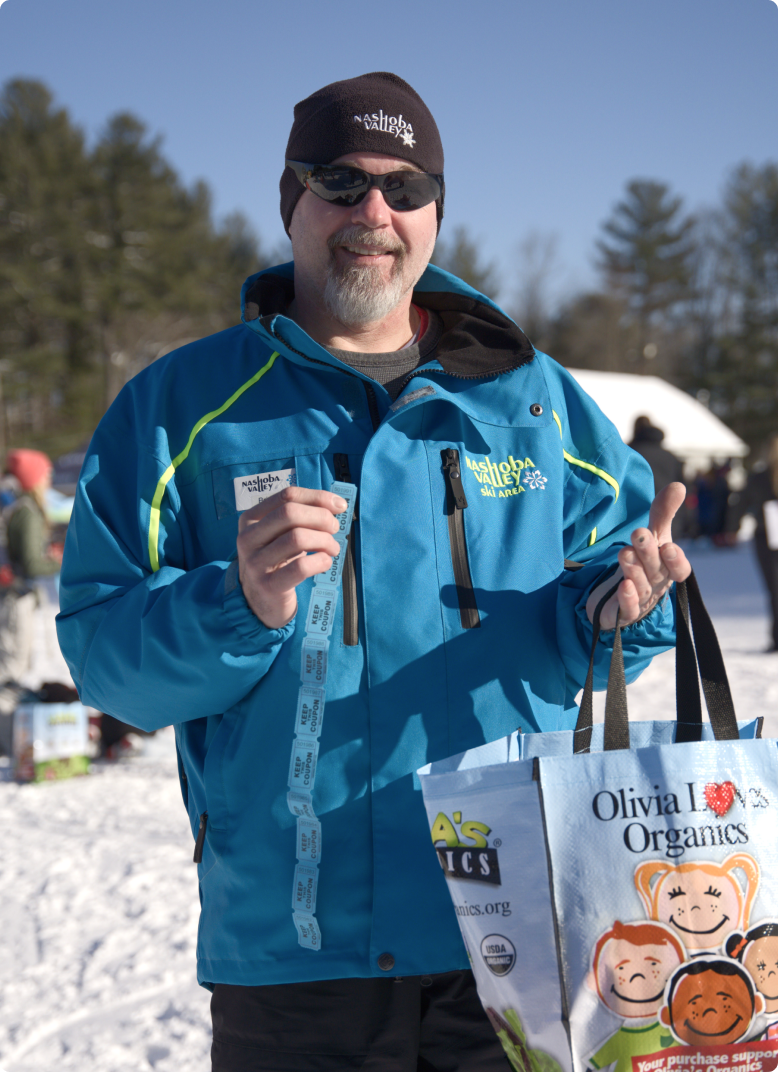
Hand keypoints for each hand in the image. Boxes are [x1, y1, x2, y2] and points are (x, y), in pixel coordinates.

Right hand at [236, 486, 345, 628]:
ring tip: (332, 548)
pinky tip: (325, 562)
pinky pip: (301, 567)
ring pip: (297, 538)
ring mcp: (256, 562)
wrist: (259, 600)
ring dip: (324, 540)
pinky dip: (321, 561)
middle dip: (321, 517)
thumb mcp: (280, 534)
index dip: (318, 497)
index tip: (339, 506)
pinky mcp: (268, 585)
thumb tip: (336, 504)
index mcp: (251, 519)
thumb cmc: (277, 560)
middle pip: (290, 513)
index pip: (287, 496)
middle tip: (334, 528)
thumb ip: (302, 516)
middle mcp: (248, 538)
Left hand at [585, 482, 690, 629]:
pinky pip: (627, 609)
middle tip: (638, 534)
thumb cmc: (644, 563)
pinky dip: (627, 599)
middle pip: (656, 571)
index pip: (679, 568)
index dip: (676, 559)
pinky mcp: (623, 613)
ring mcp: (641, 601)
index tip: (668, 545)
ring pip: (641, 587)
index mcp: (668, 569)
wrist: (620, 598)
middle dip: (648, 553)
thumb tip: (679, 485)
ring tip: (624, 552)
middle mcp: (657, 586)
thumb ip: (663, 513)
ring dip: (634, 570)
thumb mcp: (653, 537)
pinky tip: (623, 586)